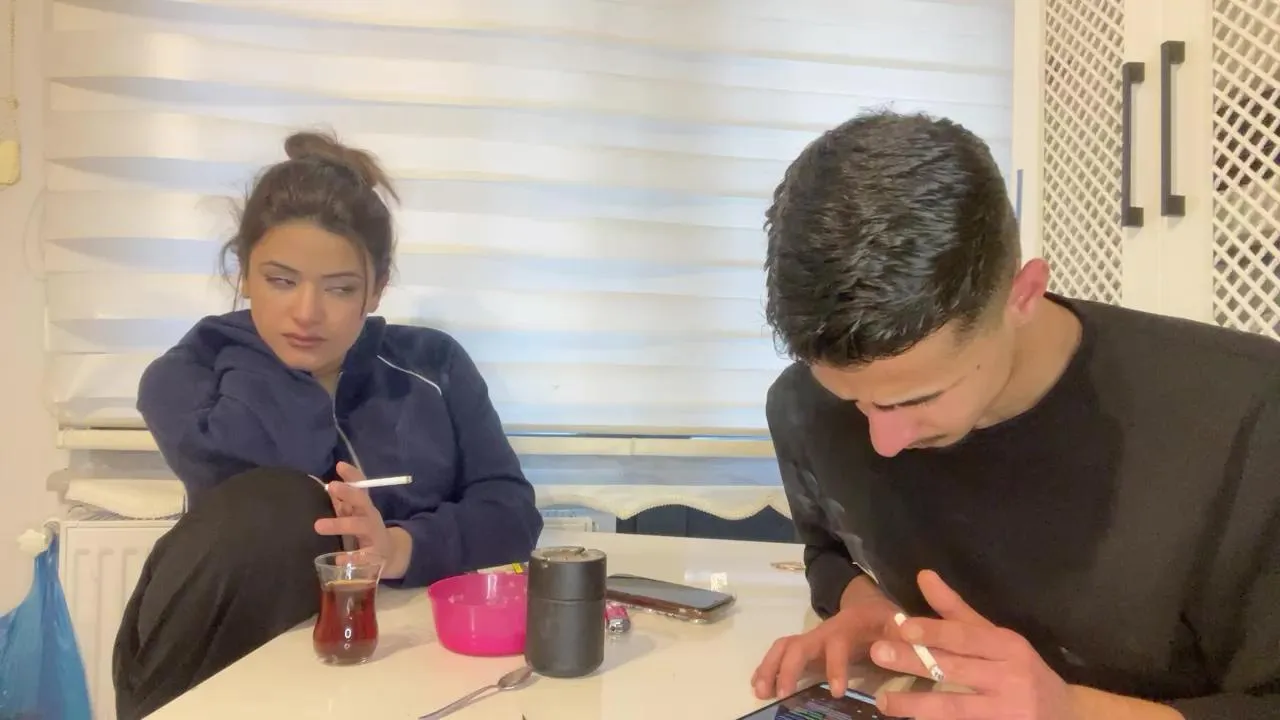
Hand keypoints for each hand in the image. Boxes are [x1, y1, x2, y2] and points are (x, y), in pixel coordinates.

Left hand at [313, 462, 410, 578]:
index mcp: (365, 506)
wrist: (390, 555)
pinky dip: (352, 557)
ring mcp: (375, 535)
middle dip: (348, 493)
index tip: (339, 465)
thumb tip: (325, 486)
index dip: (352, 475)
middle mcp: (371, 517)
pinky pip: (364, 556)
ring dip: (340, 524)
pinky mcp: (375, 556)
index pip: (361, 486)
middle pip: (362, 501)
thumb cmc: (366, 532)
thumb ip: (342, 503)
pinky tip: (339, 559)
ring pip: (360, 526)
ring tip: (318, 526)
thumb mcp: (355, 515)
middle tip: (331, 486)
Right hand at [752, 575, 903, 699]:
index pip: (837, 645)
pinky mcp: (808, 648)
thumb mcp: (900, 625)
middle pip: (798, 645)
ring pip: (784, 647)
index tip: (837, 692)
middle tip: (780, 694)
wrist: (872, 606)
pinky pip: (783, 653)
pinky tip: (758, 685)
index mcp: (848, 627)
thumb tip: (895, 650)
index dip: (835, 666)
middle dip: (787, 668)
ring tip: (759, 692)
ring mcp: (813, 639)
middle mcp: (824, 631)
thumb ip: (904, 638)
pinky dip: (767, 667)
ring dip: (769, 667)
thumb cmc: (887, 621)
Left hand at [870, 570, 1076, 719]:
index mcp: (1009, 647)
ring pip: (955, 709)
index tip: (901, 627)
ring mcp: (1008, 713)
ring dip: (916, 705)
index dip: (934, 631)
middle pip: (955, 670)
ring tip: (883, 701)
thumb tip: (923, 575)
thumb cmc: (1022, 670)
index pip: (966, 637)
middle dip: (915, 662)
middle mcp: (1011, 679)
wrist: (1066, 715)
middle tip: (878, 653)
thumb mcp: (996, 637)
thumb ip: (956, 612)